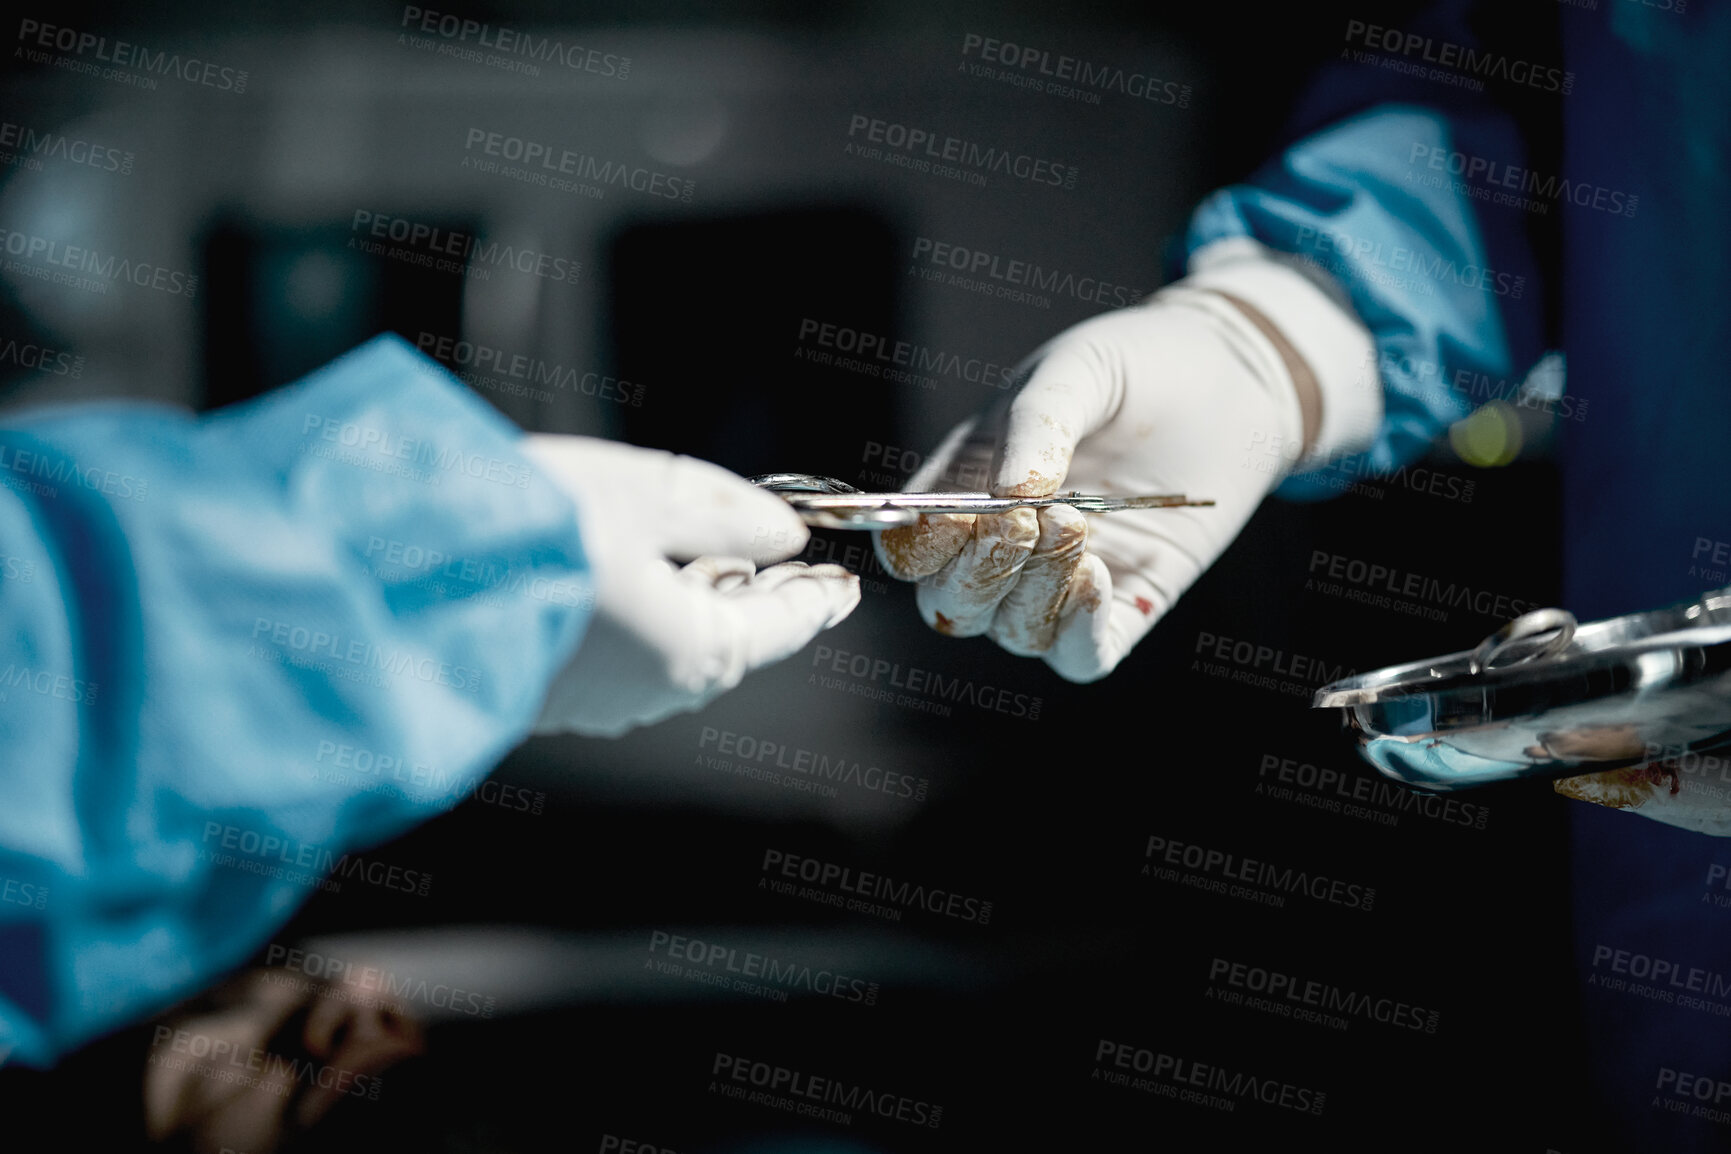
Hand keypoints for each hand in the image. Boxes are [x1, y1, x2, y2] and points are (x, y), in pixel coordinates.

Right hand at [521, 436, 859, 735]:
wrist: (408, 578)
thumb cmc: (539, 530)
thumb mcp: (650, 497)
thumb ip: (728, 515)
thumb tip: (783, 532)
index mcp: (696, 650)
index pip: (781, 624)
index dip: (816, 598)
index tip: (844, 583)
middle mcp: (651, 690)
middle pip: (729, 637)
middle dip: (759, 594)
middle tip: (790, 563)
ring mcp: (594, 700)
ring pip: (671, 643)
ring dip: (698, 598)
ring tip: (717, 558)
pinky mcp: (544, 689)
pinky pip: (618, 649)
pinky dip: (643, 610)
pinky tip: (635, 575)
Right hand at [874, 244, 1378, 681]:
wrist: (1230, 377)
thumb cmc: (1139, 365)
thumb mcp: (1079, 369)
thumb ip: (1036, 421)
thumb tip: (1007, 492)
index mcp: (967, 486)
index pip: (909, 547)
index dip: (915, 546)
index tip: (956, 515)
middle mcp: (1005, 546)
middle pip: (950, 605)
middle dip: (977, 573)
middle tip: (1026, 521)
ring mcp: (1062, 581)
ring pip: (1011, 631)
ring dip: (1032, 591)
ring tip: (1075, 524)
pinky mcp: (1126, 604)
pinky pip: (1079, 658)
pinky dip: (1076, 632)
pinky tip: (1097, 578)